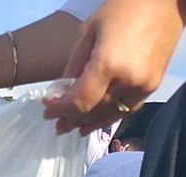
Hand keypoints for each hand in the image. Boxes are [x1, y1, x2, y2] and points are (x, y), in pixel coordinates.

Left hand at [44, 0, 185, 134]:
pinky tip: (96, 120)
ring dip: (89, 123)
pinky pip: (127, 109)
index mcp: (108, 65)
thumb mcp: (88, 32)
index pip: (79, 101)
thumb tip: (61, 91)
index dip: (60, 109)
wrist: (164, 1)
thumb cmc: (123, 9)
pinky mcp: (153, 85)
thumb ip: (74, 65)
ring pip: (110, 114)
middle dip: (71, 119)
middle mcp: (127, 80)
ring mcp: (143, 85)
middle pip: (93, 111)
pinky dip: (109, 116)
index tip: (47, 109)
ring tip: (72, 128)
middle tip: (56, 124)